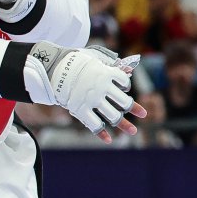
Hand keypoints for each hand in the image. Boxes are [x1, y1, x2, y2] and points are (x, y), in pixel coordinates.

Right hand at [24, 44, 146, 143]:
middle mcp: (102, 88)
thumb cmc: (75, 62)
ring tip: (133, 130)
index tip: (124, 87)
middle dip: (132, 108)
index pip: (124, 81)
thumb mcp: (94, 58)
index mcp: (106, 73)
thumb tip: (130, 68)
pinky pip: (94, 125)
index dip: (125, 84)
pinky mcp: (81, 109)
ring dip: (123, 124)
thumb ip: (111, 64)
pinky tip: (109, 140)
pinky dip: (102, 133)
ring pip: (113, 115)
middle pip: (123, 101)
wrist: (53, 68)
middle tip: (143, 114)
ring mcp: (92, 100)